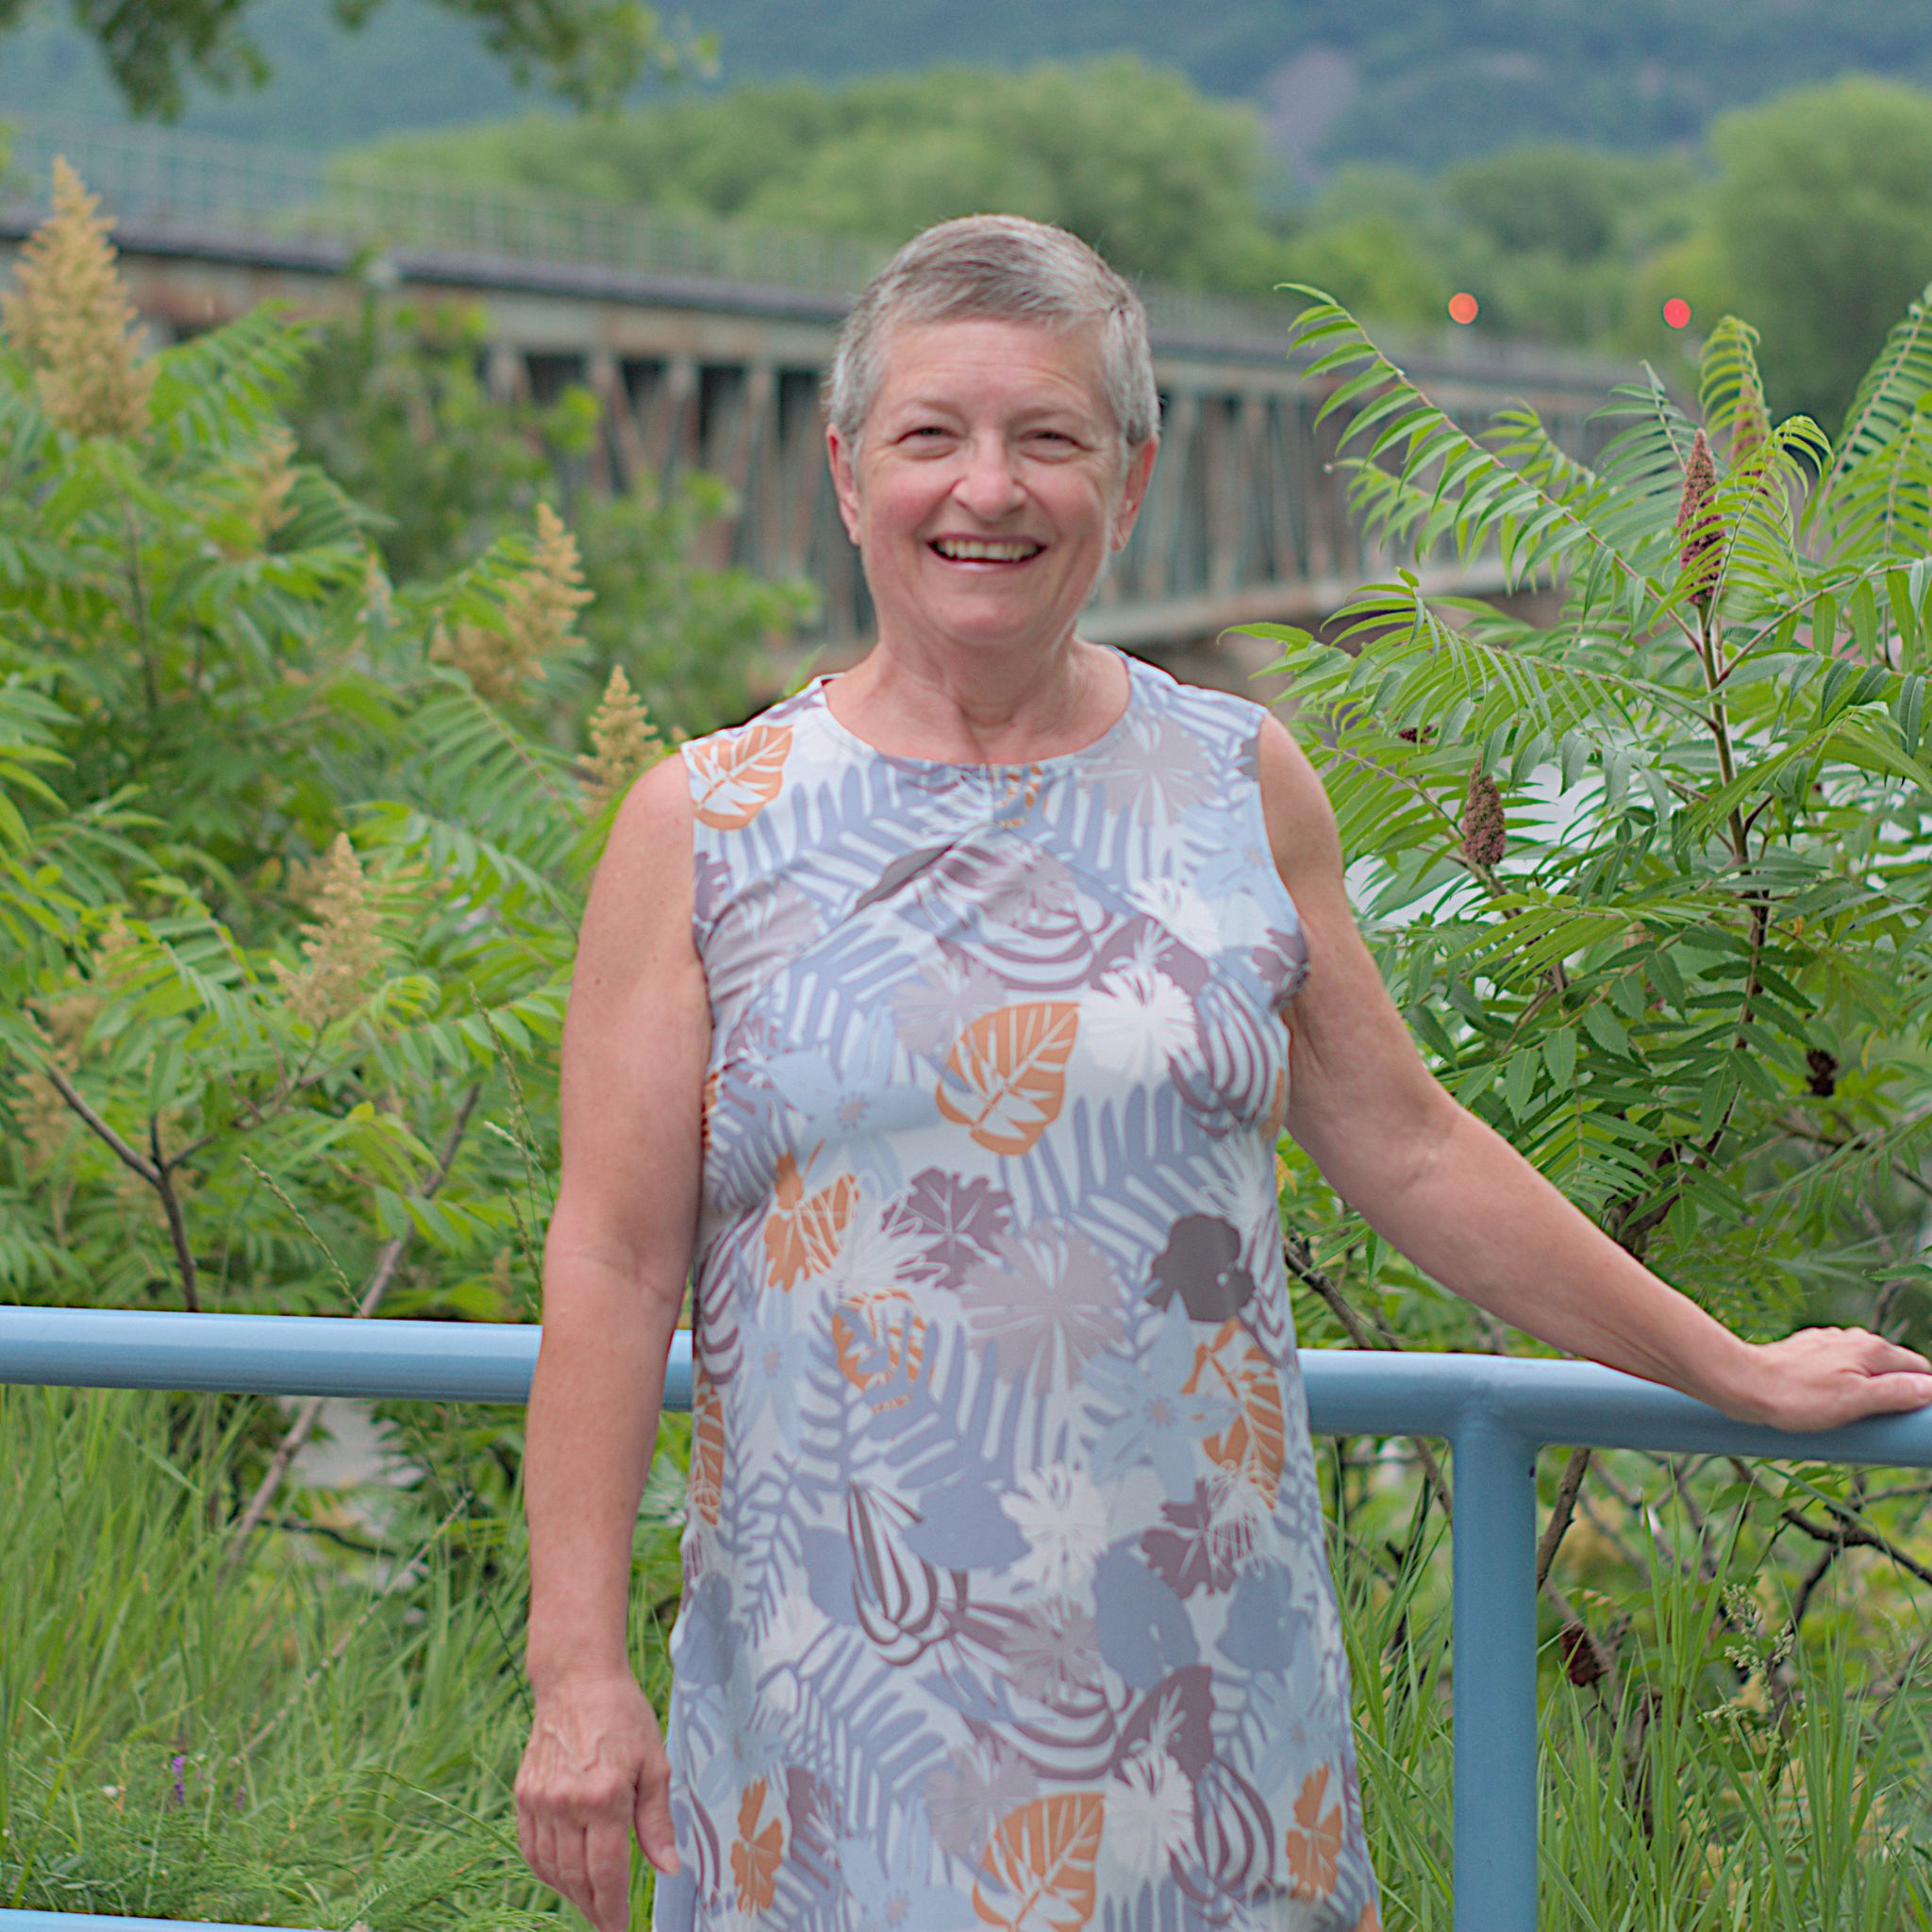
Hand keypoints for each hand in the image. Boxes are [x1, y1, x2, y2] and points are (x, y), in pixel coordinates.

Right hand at [515, 1669, 677, 1931]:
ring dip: (569, 1893)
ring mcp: (541, 1801)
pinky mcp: (524, 1794)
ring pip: (550, 1868)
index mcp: (605, 1797)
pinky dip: (545, 1870)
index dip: (613, 1908)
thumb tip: (670, 1868)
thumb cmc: (623, 1715)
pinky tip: (562, 1878)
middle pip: (577, 1877)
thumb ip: (657, 1821)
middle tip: (607, 1922)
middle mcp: (567, 1804)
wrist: (577, 1679)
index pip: (607, 1872)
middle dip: (593, 1907)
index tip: (620, 1928)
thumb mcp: (654, 1763)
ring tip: (589, 1903)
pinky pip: (531, 1848)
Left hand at [1727, 1326, 1931, 1431]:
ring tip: (1857, 1416)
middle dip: (1896, 1392)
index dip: (1925, 1393)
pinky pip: (1838, 1368)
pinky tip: (1830, 1402)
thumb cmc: (1797, 1396)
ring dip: (1868, 1388)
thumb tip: (1931, 1389)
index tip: (1917, 1417)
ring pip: (1863, 1367)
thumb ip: (1896, 1393)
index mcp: (1871, 1348)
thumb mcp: (1855, 1401)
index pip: (1919, 1368)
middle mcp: (1852, 1338)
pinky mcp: (1807, 1352)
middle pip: (1892, 1367)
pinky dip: (1842, 1384)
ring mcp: (1828, 1343)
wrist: (1741, 1383)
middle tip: (1888, 1422)